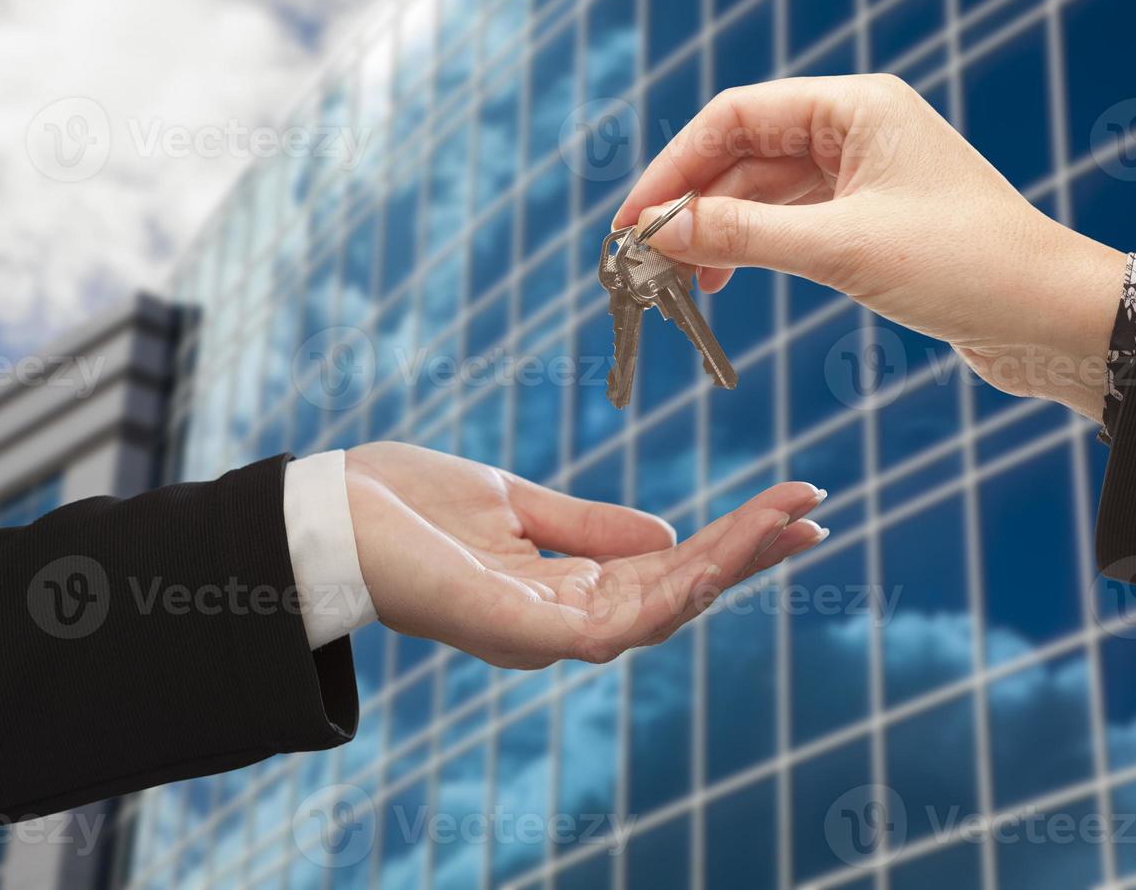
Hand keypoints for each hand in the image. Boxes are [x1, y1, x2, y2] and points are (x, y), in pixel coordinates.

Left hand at [342, 442, 827, 667]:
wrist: (321, 509)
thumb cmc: (402, 505)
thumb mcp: (513, 502)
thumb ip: (586, 525)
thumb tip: (665, 534)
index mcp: (560, 589)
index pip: (663, 571)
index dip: (726, 543)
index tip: (786, 505)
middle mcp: (559, 622)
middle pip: (676, 595)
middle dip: (747, 555)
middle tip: (814, 512)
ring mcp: (542, 632)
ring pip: (661, 609)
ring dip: (729, 565)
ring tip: (788, 521)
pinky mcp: (521, 631)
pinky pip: (617, 621)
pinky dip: (676, 587)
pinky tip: (718, 554)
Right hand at [614, 75, 1128, 421]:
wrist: (1053, 321)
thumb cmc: (968, 267)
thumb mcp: (843, 249)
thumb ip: (745, 236)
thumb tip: (660, 231)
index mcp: (857, 107)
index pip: (737, 116)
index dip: (675, 167)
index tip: (633, 219)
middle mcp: (858, 131)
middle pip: (745, 154)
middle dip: (692, 204)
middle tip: (643, 257)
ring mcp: (864, 177)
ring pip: (765, 194)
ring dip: (719, 233)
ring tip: (678, 281)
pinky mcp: (871, 223)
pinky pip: (792, 225)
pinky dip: (753, 250)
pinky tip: (723, 281)